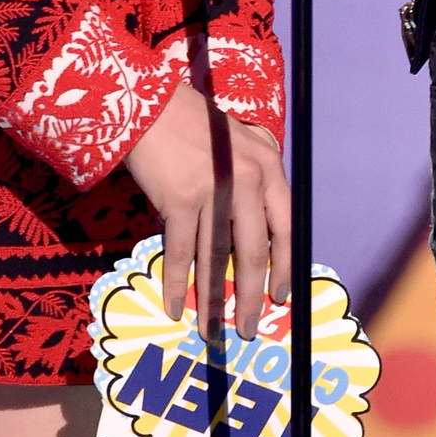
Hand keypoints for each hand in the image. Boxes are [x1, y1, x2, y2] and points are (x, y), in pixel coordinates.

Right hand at [125, 82, 290, 339]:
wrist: (151, 106)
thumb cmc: (194, 126)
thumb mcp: (240, 143)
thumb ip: (254, 180)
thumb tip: (257, 236)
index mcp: (267, 165)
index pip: (285, 226)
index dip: (283, 267)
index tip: (280, 296)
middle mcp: (247, 178)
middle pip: (252, 251)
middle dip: (250, 297)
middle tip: (247, 328)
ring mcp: (214, 189)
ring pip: (216, 258)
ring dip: (213, 300)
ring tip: (212, 330)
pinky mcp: (180, 198)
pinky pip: (182, 252)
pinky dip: (178, 284)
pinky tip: (176, 306)